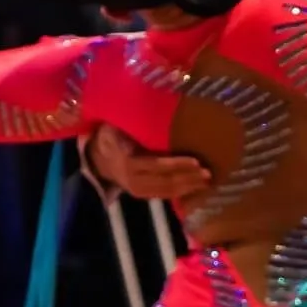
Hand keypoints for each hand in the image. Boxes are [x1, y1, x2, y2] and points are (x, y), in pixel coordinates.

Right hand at [86, 122, 212, 204]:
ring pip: (167, 191)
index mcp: (127, 161)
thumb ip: (128, 124)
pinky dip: (181, 193)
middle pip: (165, 180)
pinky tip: (196, 188)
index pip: (156, 164)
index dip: (177, 164)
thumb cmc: (111, 135)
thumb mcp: (114, 126)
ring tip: (207, 181)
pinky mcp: (142, 195)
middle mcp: (132, 179)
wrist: (98, 158)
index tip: (196, 161)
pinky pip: (164, 196)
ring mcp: (137, 190)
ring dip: (188, 187)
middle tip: (208, 172)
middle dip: (188, 178)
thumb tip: (147, 110)